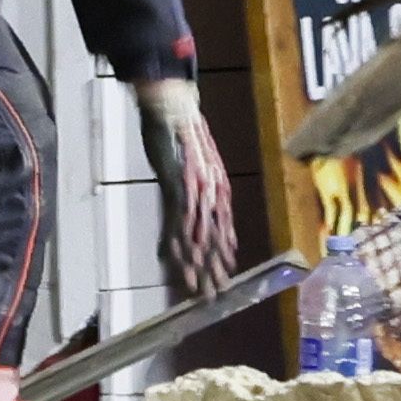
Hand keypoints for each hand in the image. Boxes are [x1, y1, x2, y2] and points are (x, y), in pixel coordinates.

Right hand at [139, 76, 240, 299]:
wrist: (175, 107)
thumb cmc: (181, 133)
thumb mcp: (193, 162)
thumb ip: (194, 185)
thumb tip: (190, 206)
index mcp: (217, 187)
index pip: (223, 227)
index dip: (223, 253)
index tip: (225, 275)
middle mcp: (212, 191)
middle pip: (214, 237)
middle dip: (213, 268)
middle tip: (216, 293)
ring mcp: (197, 188)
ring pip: (199, 233)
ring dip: (197, 262)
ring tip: (196, 284)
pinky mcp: (181, 182)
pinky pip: (182, 216)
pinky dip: (181, 237)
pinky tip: (183, 255)